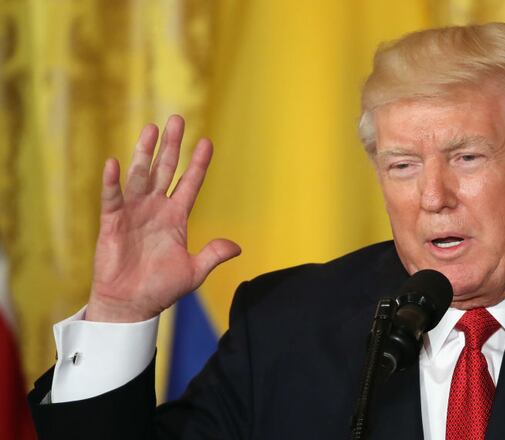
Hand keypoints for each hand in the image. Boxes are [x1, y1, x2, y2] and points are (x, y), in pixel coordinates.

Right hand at [85, 115, 240, 321]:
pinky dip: (112, 182)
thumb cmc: (161, 288)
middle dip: (171, 146)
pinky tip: (113, 162)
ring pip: (140, 176)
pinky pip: (112, 198)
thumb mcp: (193, 271)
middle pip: (165, 170)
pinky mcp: (112, 223)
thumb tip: (237, 246)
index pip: (190, 184)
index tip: (207, 142)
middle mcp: (155, 209)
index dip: (199, 164)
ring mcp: (133, 213)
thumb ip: (213, 254)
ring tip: (151, 129)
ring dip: (144, 153)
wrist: (132, 305)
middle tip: (177, 119)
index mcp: (176, 218)